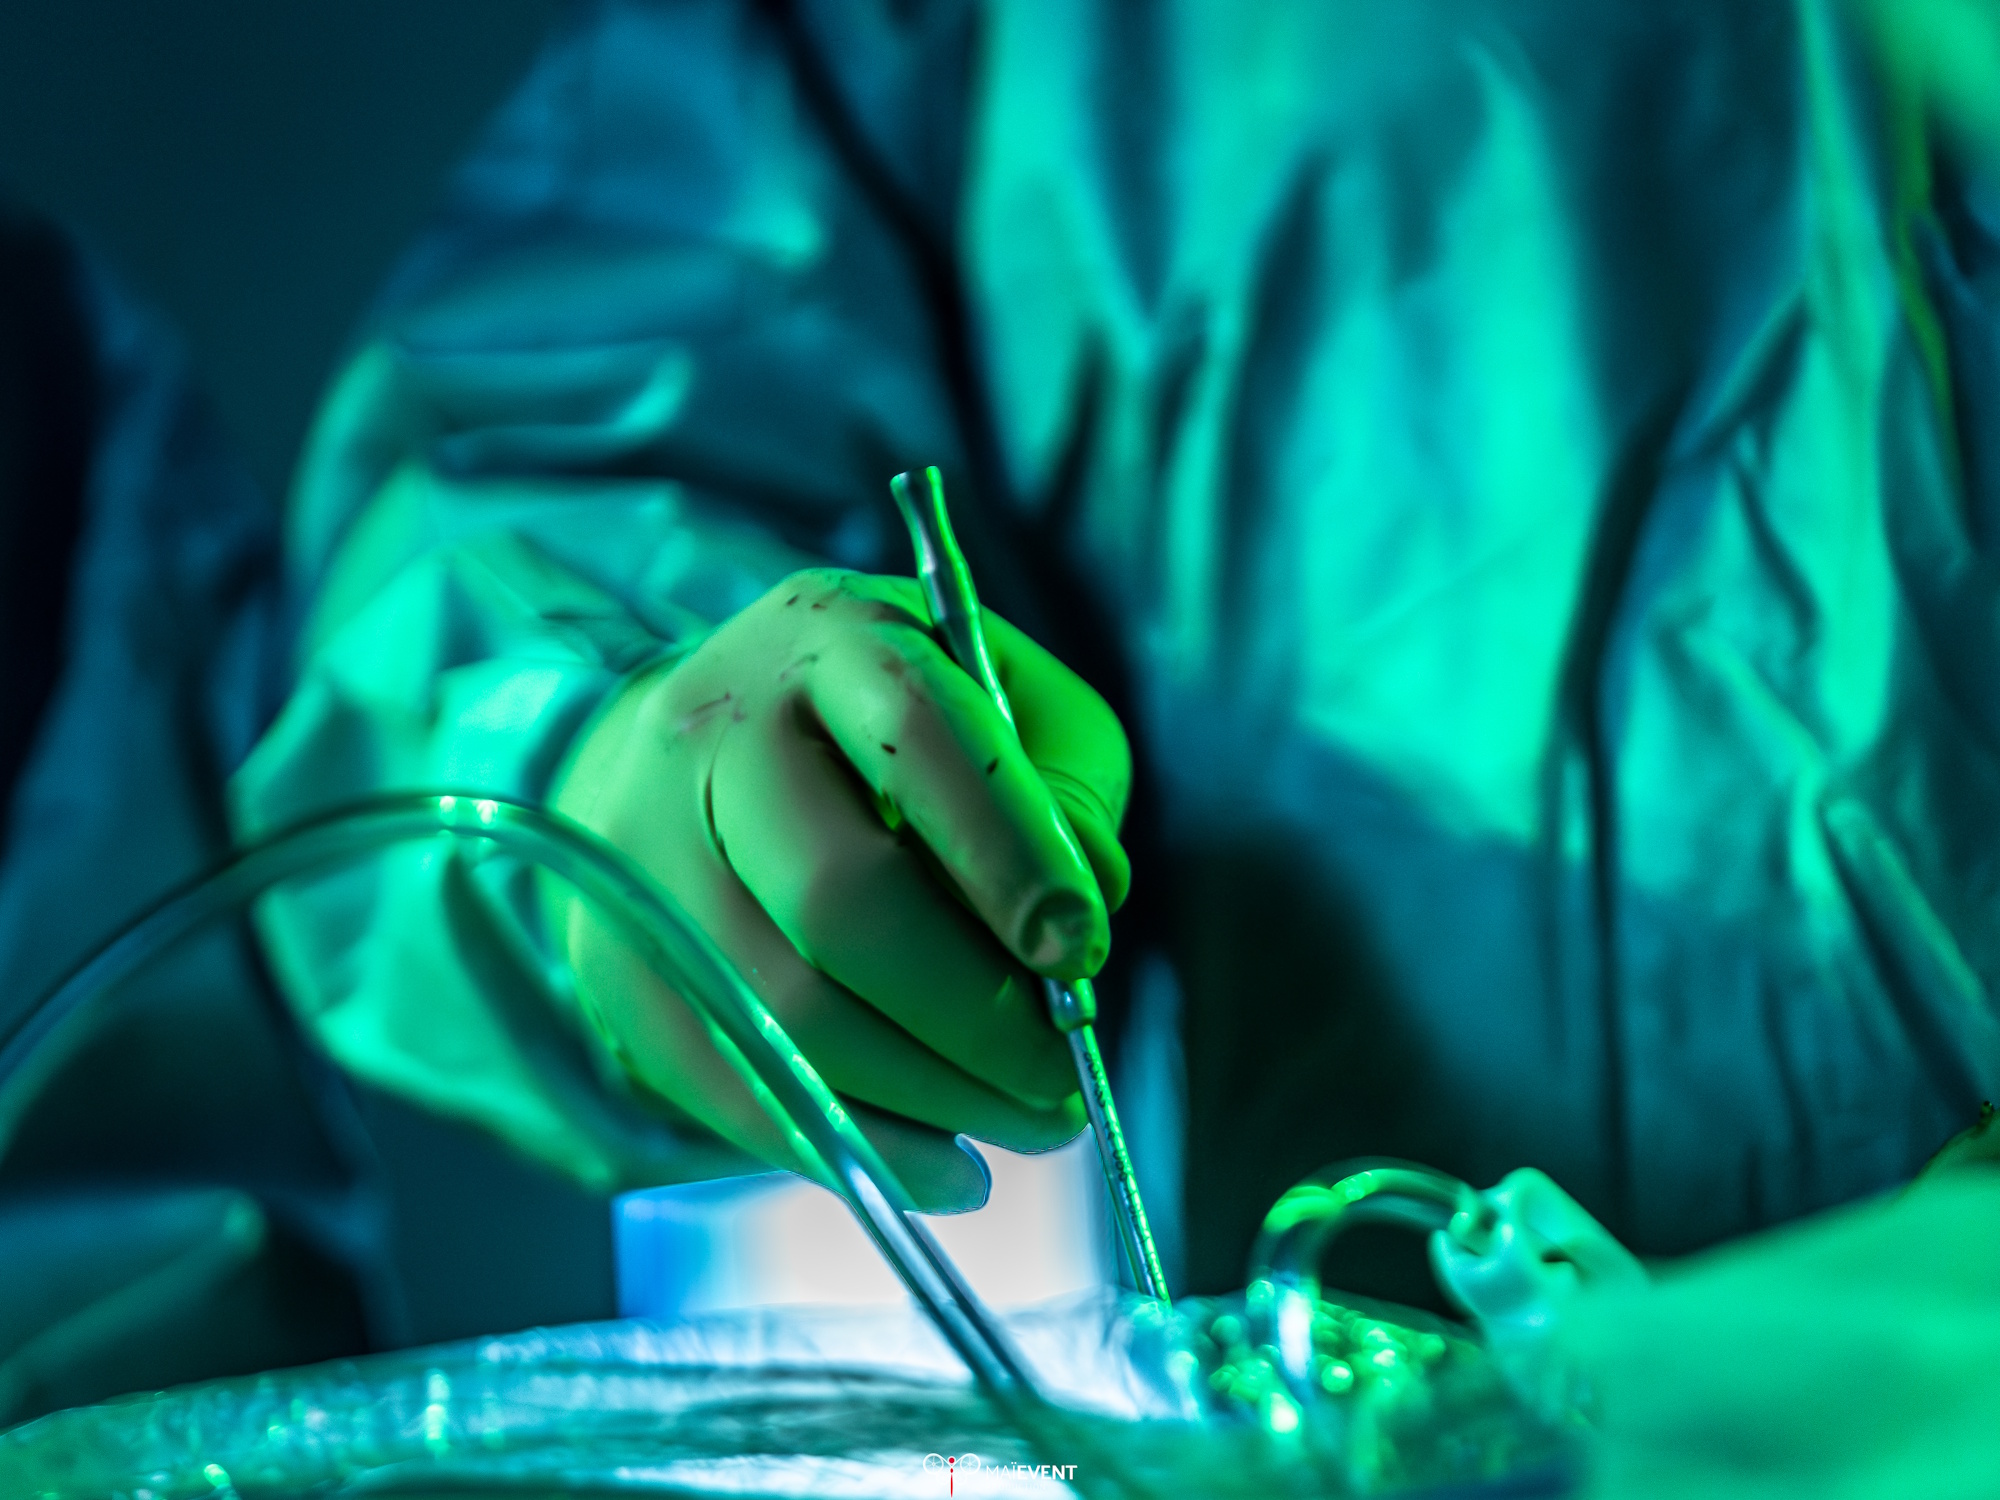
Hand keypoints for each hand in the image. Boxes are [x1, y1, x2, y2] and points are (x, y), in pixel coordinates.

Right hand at [549, 569, 1130, 1208]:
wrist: (691, 748)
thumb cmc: (892, 731)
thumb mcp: (1002, 700)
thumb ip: (1063, 787)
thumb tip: (1080, 920)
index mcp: (830, 641)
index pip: (918, 737)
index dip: (1007, 854)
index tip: (1080, 951)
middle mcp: (718, 735)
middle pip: (839, 900)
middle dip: (975, 1013)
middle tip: (1061, 1077)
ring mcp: (646, 856)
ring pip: (788, 1015)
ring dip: (933, 1097)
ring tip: (1028, 1122)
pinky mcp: (621, 970)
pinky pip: (740, 1092)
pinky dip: (860, 1148)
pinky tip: (949, 1168)